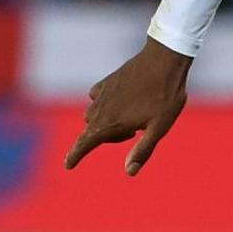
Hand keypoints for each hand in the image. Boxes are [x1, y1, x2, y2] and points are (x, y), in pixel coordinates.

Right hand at [65, 38, 192, 175]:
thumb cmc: (165, 97)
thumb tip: (129, 171)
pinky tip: (118, 102)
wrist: (164, 60)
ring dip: (106, 122)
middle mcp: (101, 108)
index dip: (75, 156)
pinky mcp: (107, 81)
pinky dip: (102, 105)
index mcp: (111, 123)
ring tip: (133, 118)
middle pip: (93, 132)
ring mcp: (103, 93)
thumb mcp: (159, 128)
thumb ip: (143, 150)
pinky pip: (95, 97)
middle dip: (109, 137)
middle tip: (135, 131)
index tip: (67, 166)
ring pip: (93, 115)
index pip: (85, 143)